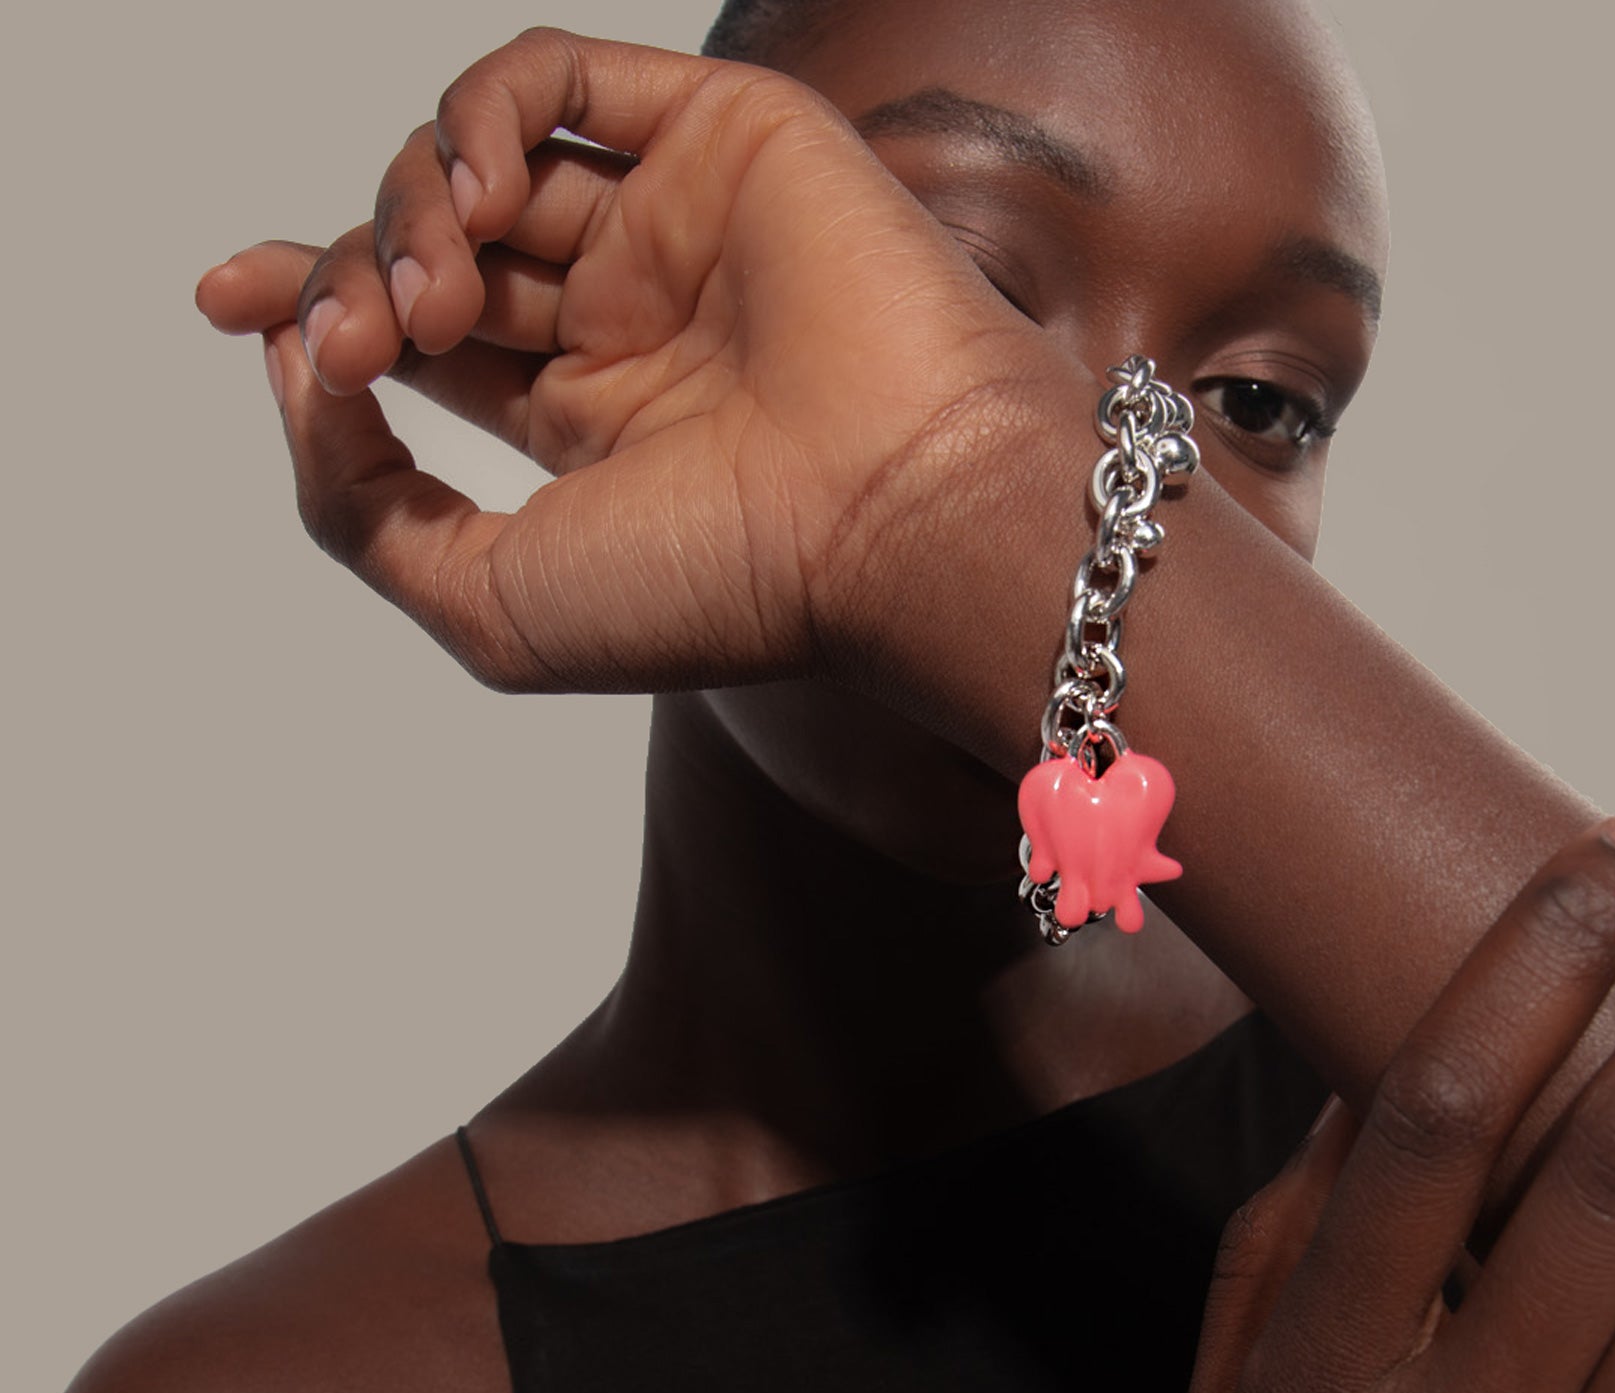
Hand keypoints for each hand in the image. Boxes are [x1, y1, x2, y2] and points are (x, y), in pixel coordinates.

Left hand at [193, 29, 1071, 691]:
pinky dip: (485, 112)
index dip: (315, 304)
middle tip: (360, 339)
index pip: (427, 337)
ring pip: (482, 158)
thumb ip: (365, 512)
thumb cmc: (728, 588)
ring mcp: (676, 230)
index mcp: (595, 430)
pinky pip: (560, 77)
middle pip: (436, 245)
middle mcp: (633, 323)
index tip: (230, 302)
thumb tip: (302, 372)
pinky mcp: (724, 141)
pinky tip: (481, 195)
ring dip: (414, 208)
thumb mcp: (495, 606)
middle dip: (353, 273)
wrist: (897, 519)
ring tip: (435, 296)